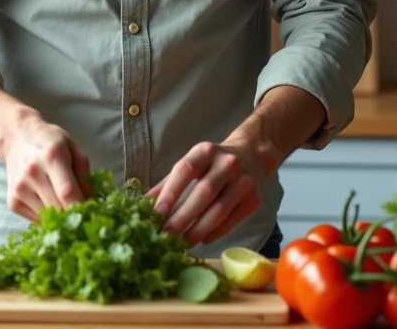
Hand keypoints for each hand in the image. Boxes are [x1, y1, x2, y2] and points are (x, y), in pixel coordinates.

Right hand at [0, 107, 90, 222]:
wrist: (16, 138)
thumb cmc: (50, 142)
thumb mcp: (73, 148)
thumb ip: (84, 173)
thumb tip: (90, 201)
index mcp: (52, 156)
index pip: (67, 192)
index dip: (81, 208)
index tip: (92, 215)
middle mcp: (33, 173)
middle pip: (58, 208)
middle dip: (73, 214)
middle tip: (81, 210)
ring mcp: (20, 189)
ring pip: (47, 218)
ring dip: (59, 215)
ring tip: (61, 201)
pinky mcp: (13, 202)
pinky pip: (36, 220)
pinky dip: (46, 216)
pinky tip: (47, 200)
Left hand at [146, 141, 265, 246]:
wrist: (252, 156)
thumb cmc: (211, 164)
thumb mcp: (190, 164)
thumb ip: (167, 184)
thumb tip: (142, 206)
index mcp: (205, 151)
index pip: (185, 170)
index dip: (170, 192)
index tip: (156, 214)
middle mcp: (227, 163)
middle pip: (203, 193)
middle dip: (182, 218)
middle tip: (165, 237)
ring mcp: (244, 181)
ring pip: (219, 211)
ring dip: (197, 231)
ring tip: (180, 245)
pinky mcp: (254, 199)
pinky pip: (231, 221)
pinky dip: (214, 233)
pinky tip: (201, 240)